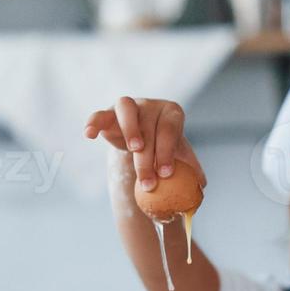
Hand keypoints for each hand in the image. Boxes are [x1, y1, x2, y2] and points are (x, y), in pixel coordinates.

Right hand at [85, 96, 206, 193]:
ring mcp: (128, 106)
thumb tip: (200, 186)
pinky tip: (89, 135)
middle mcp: (150, 104)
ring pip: (126, 109)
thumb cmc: (164, 150)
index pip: (170, 128)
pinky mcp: (108, 114)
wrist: (143, 143)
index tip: (166, 174)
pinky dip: (93, 122)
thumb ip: (192, 170)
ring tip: (134, 151)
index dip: (168, 150)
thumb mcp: (180, 159)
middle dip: (148, 157)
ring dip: (130, 129)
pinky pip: (99, 115)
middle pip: (149, 126)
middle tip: (148, 183)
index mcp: (172, 112)